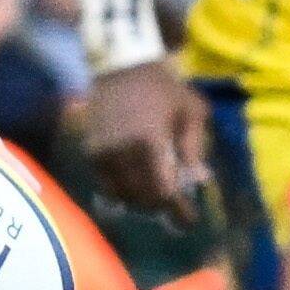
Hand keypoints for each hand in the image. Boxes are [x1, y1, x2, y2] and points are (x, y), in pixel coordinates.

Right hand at [82, 56, 209, 211]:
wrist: (122, 68)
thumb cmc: (163, 88)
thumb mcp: (191, 111)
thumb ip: (195, 147)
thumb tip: (197, 180)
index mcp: (150, 141)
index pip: (164, 189)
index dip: (178, 210)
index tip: (188, 220)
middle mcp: (123, 151)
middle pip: (143, 197)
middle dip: (161, 206)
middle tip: (174, 206)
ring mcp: (103, 153)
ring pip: (122, 196)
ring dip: (140, 201)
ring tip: (154, 196)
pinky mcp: (91, 152)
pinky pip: (105, 185)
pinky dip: (121, 191)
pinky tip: (134, 185)